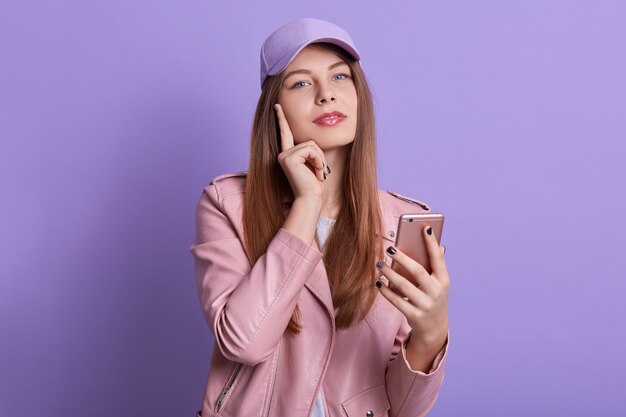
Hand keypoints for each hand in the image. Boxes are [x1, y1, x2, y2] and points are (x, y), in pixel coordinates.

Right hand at [274, 103, 329, 200]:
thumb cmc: (313, 186)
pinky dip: (318, 160)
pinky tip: (316, 173)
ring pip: (311, 145)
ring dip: (320, 159)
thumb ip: (311, 153)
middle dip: (319, 156)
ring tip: (318, 174)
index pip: (285, 134)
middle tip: (321, 173)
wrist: (311, 199)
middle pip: (309, 141)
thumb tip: (313, 144)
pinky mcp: (288, 158)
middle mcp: (283, 154)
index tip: (277, 106)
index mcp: (288, 155)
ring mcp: (284, 155)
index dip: (281, 119)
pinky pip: (311, 150)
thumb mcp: (313, 165)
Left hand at [375, 224, 448, 351]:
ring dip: (390, 274)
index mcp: (444, 281)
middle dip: (403, 259)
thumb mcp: (439, 283)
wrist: (435, 328)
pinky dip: (386, 291)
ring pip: (404, 286)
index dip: (432, 243)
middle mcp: (436, 292)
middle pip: (418, 272)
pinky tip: (378, 282)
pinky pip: (397, 301)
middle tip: (389, 249)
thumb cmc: (433, 298)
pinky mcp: (414, 315)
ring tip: (379, 264)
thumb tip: (438, 245)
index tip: (425, 227)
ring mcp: (426, 305)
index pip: (438, 259)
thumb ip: (437, 265)